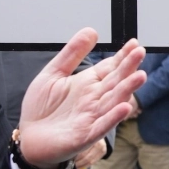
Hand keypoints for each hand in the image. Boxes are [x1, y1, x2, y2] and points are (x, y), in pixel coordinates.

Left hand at [18, 31, 146, 168]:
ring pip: (113, 102)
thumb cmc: (41, 108)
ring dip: (127, 90)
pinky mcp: (85, 136)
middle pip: (116, 81)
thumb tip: (91, 31)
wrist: (28, 138)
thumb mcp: (53, 74)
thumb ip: (71, 54)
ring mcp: (92, 117)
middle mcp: (94, 99)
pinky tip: (124, 108)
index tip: (133, 44)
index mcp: (89, 84)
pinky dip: (113, 118)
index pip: (111, 67)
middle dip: (129, 68)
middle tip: (140, 53)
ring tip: (140, 76)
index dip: (123, 56)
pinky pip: (101, 126)